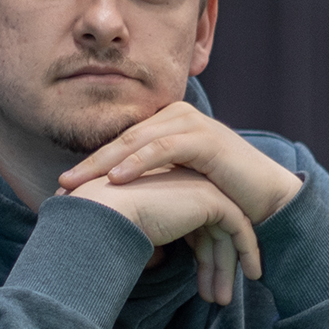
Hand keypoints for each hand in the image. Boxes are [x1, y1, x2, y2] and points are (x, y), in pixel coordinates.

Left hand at [58, 102, 302, 223]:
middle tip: (60, 187)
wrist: (268, 202)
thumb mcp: (178, 191)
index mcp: (165, 127)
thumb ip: (150, 188)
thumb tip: (109, 210)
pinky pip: (164, 148)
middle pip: (122, 140)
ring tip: (78, 184)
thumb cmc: (223, 199)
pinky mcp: (205, 139)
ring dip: (104, 163)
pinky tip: (117, 178)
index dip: (90, 166)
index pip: (119, 144)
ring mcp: (191, 125)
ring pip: (137, 141)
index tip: (63, 190)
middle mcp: (175, 118)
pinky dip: (138, 162)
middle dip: (89, 165)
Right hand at [67, 167, 261, 303]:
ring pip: (227, 232)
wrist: (107, 213)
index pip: (195, 228)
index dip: (201, 260)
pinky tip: (251, 274)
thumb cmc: (108, 226)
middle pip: (212, 232)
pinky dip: (247, 250)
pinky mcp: (213, 198)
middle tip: (217, 299)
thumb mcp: (136, 234)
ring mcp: (201, 189)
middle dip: (216, 268)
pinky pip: (240, 227)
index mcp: (168, 192)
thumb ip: (153, 242)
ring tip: (222, 300)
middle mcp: (186, 186)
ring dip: (227, 267)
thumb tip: (157, 261)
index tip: (201, 291)